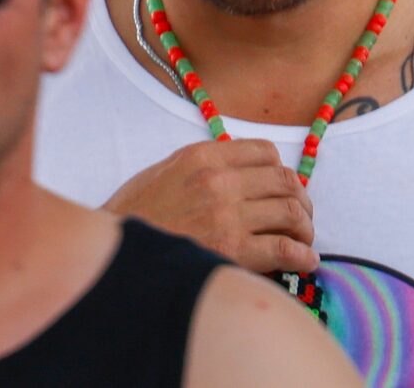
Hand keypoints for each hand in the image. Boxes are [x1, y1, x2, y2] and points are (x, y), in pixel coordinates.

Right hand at [105, 139, 315, 277]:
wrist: (107, 259)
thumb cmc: (130, 218)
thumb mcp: (161, 173)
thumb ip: (200, 164)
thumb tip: (235, 165)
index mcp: (203, 157)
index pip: (265, 153)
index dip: (281, 171)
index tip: (283, 187)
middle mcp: (220, 181)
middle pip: (284, 182)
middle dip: (301, 199)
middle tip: (302, 217)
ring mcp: (227, 216)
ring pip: (291, 212)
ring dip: (305, 227)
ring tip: (304, 240)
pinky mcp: (231, 251)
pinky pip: (284, 248)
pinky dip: (303, 255)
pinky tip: (306, 261)